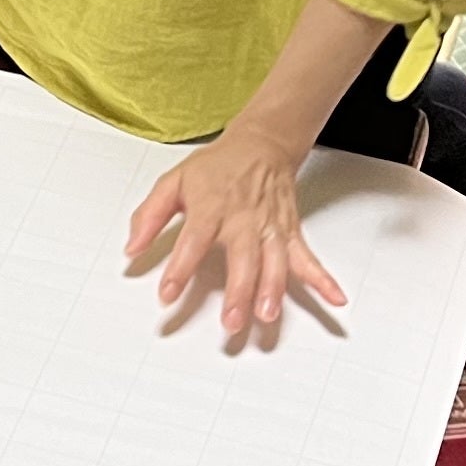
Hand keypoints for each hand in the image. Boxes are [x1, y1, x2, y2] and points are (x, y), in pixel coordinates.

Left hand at [127, 129, 346, 342]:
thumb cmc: (216, 167)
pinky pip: (306, 258)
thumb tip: (131, 248)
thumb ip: (149, 216)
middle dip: (239, 291)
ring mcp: (269, 227)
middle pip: (242, 258)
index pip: (193, 240)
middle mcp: (243, 218)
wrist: (261, 144)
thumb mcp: (173, 182)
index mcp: (210, 206)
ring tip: (267, 317)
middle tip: (231, 322)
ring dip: (273, 291)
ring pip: (274, 262)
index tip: (168, 295)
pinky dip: (322, 279)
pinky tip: (334, 299)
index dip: (180, 269)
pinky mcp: (289, 232)